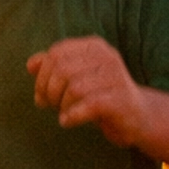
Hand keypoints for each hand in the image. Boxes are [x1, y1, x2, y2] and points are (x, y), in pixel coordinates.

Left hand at [27, 38, 147, 146]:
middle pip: (62, 69)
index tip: (41, 96)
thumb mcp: (76, 78)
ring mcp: (116, 77)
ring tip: (64, 113)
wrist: (137, 117)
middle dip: (49, 91)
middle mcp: (106, 56)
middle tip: (51, 106)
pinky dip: (72, 116)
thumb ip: (53, 68)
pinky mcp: (120, 100)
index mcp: (94, 47)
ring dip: (61, 105)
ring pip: (74, 88)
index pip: (56, 53)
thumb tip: (31, 64)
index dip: (42, 75)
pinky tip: (67, 122)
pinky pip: (88, 105)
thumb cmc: (100, 96)